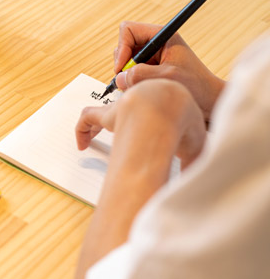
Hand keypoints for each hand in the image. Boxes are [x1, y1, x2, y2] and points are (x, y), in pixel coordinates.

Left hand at [76, 79, 206, 168]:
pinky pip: (87, 117)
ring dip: (97, 127)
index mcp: (162, 105)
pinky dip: (81, 130)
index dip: (152, 126)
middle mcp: (140, 102)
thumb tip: (191, 176)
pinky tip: (81, 146)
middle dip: (121, 124)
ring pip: (103, 113)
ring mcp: (121, 107)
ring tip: (89, 142)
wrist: (170, 105)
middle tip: (121, 138)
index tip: (152, 138)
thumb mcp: (197, 144)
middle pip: (125, 111)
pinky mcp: (107, 114)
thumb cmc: (185, 122)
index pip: (154, 112)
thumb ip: (192, 160)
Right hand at [113, 21, 224, 120]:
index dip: (121, 47)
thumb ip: (141, 74)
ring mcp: (151, 56)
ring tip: (141, 87)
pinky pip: (130, 72)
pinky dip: (131, 82)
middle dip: (123, 64)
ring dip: (127, 76)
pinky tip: (143, 90)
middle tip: (129, 81)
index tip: (121, 68)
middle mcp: (155, 43)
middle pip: (124, 46)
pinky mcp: (149, 69)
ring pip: (125, 61)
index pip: (128, 30)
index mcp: (162, 35)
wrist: (208, 100)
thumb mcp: (166, 77)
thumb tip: (119, 77)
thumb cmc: (196, 86)